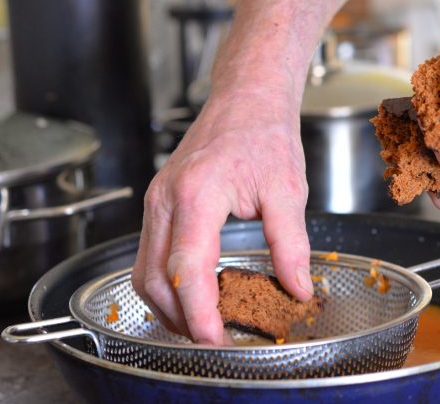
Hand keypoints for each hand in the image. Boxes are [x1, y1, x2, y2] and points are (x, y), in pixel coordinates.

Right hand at [132, 88, 313, 343]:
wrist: (245, 98)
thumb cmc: (263, 133)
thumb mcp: (288, 189)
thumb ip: (290, 244)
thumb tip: (297, 290)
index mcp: (197, 193)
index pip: (186, 267)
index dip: (198, 311)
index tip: (216, 338)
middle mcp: (166, 199)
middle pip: (155, 278)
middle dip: (181, 319)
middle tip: (215, 341)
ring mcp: (156, 202)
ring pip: (142, 271)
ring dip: (168, 307)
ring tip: (204, 325)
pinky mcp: (158, 205)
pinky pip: (147, 255)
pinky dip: (164, 284)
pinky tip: (194, 294)